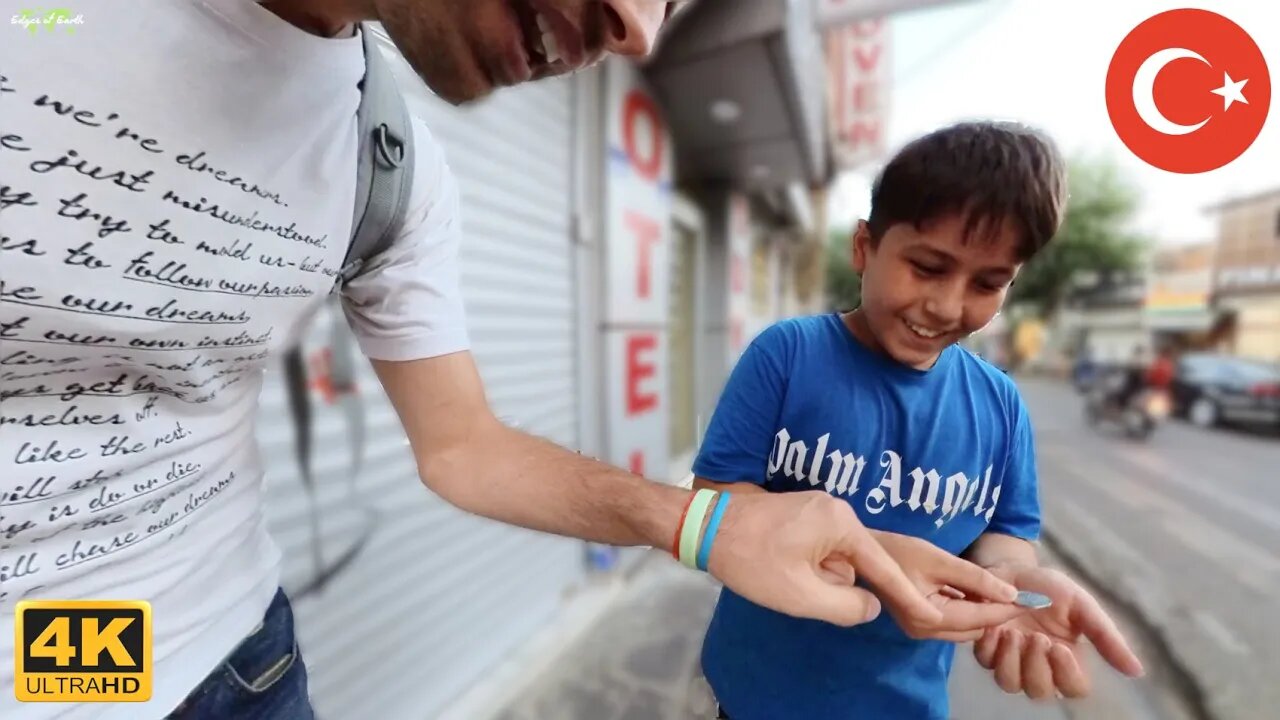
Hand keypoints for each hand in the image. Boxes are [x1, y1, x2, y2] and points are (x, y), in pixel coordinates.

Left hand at [706, 491, 943, 627]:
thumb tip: (871, 605)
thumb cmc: (751, 559)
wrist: (702, 525)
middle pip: (856, 562)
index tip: (933, 615)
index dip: (906, 595)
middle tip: (794, 585)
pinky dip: (806, 566)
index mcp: (841, 522)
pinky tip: (778, 568)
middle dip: (833, 584)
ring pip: (835, 558)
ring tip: (778, 575)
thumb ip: (845, 606)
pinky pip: (819, 548)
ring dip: (816, 576)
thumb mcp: (800, 594)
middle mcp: (835, 508)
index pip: (883, 565)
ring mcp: (816, 508)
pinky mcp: (799, 514)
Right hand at [860, 531, 1024, 640]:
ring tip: (999, 591)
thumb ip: (977, 578)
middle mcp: (925, 632)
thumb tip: (1013, 593)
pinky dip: (968, 611)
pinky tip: (977, 593)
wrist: (862, 552)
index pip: (981, 619)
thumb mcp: (940, 560)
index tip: (1034, 598)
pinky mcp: (919, 624)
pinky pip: (953, 623)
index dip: (1009, 608)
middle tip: (1018, 592)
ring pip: (966, 629)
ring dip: (983, 612)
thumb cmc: (898, 550)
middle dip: (997, 612)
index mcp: (930, 618)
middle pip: (975, 629)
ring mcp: (920, 631)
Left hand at [974, 566, 1144, 700]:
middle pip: (1040, 692)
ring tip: (1014, 632)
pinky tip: (996, 628)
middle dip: (1037, 667)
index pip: (1074, 688)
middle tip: (1037, 637)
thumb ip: (1106, 638)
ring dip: (1012, 660)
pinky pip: (986, 662)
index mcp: (1067, 659)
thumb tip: (1138, 672)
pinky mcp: (987, 648)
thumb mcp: (1082, 606)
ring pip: (1010, 683)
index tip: (1059, 647)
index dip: (1067, 675)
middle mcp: (1039, 665)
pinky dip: (991, 647)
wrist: (1013, 567)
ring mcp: (1011, 659)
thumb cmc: (1050, 587)